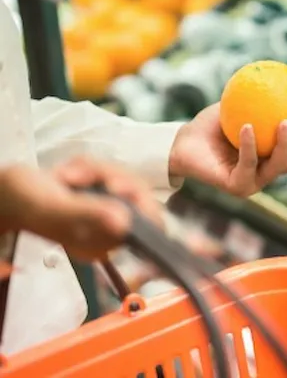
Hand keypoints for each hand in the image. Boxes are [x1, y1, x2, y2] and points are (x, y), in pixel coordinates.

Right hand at [0, 156, 162, 260]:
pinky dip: (88, 167)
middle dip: (109, 175)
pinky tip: (68, 173)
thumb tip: (124, 222)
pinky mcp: (98, 196)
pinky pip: (109, 172)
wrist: (6, 191)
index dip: (141, 200)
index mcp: (102, 243)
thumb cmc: (24, 201)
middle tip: (78, 175)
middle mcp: (108, 231)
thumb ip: (89, 214)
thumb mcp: (56, 207)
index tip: (116, 184)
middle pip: (138, 196)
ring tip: (67, 174)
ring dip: (94, 169)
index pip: (149, 225)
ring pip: (123, 178)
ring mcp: (104, 213)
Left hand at [169, 103, 286, 196]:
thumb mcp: (238, 103)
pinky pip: (248, 164)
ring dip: (286, 144)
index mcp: (275, 154)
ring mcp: (256, 181)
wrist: (182, 144)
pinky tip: (247, 126)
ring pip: (280, 165)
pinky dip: (249, 145)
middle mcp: (270, 170)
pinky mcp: (239, 187)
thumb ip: (260, 94)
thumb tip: (283, 72)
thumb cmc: (211, 124)